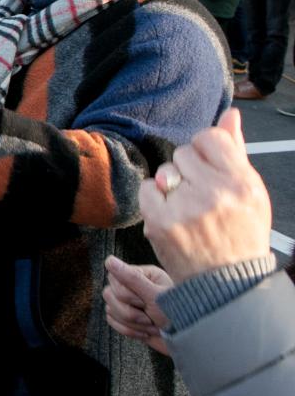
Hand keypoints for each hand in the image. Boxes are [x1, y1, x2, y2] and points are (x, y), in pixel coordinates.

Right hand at [103, 256, 172, 355]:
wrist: (188, 340)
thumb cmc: (179, 315)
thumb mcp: (155, 297)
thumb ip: (131, 278)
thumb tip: (109, 261)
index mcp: (144, 275)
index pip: (114, 277)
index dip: (125, 293)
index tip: (144, 301)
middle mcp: (135, 287)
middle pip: (109, 294)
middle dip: (130, 312)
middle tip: (149, 316)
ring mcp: (131, 303)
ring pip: (110, 309)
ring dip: (131, 323)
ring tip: (150, 325)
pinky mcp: (128, 318)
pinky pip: (112, 321)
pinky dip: (128, 330)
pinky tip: (145, 332)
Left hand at [140, 109, 271, 282]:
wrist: (224, 281)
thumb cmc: (239, 232)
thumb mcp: (250, 192)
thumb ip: (235, 151)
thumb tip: (230, 114)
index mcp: (241, 182)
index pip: (209, 137)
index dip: (204, 149)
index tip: (206, 167)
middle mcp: (215, 192)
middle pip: (183, 153)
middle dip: (188, 169)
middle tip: (199, 194)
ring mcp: (186, 208)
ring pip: (165, 171)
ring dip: (171, 185)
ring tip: (189, 208)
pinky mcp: (161, 222)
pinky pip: (147, 189)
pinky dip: (154, 199)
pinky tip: (171, 215)